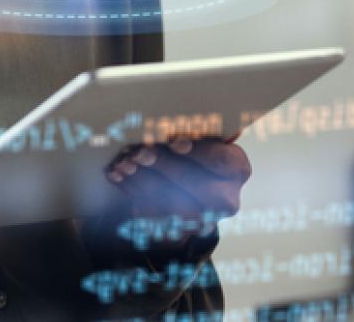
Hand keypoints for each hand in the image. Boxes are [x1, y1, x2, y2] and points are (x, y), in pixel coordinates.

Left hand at [103, 137, 251, 251]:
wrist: (191, 193)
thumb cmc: (193, 154)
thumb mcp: (200, 137)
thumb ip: (190, 130)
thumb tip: (163, 123)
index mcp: (236, 168)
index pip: (219, 159)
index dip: (197, 152)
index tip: (174, 143)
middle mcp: (225, 198)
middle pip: (193, 182)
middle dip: (162, 165)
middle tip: (139, 152)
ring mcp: (202, 219)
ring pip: (167, 201)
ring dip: (141, 179)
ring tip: (122, 163)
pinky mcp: (177, 230)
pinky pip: (150, 212)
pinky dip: (130, 191)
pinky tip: (117, 175)